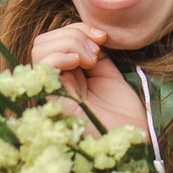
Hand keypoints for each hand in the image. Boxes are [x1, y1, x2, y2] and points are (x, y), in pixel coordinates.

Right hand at [30, 23, 145, 133]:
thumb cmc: (124, 119)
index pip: (56, 40)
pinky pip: (42, 66)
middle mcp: (55, 84)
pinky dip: (61, 55)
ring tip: (91, 61)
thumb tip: (89, 36)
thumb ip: (95, 56)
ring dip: (70, 43)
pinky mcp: (51, 101)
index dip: (78, 29)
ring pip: (40, 48)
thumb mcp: (111, 77)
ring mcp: (51, 92)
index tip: (103, 38)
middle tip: (96, 52)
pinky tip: (81, 64)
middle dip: (74, 34)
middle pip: (44, 41)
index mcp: (67, 77)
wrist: (133, 144)